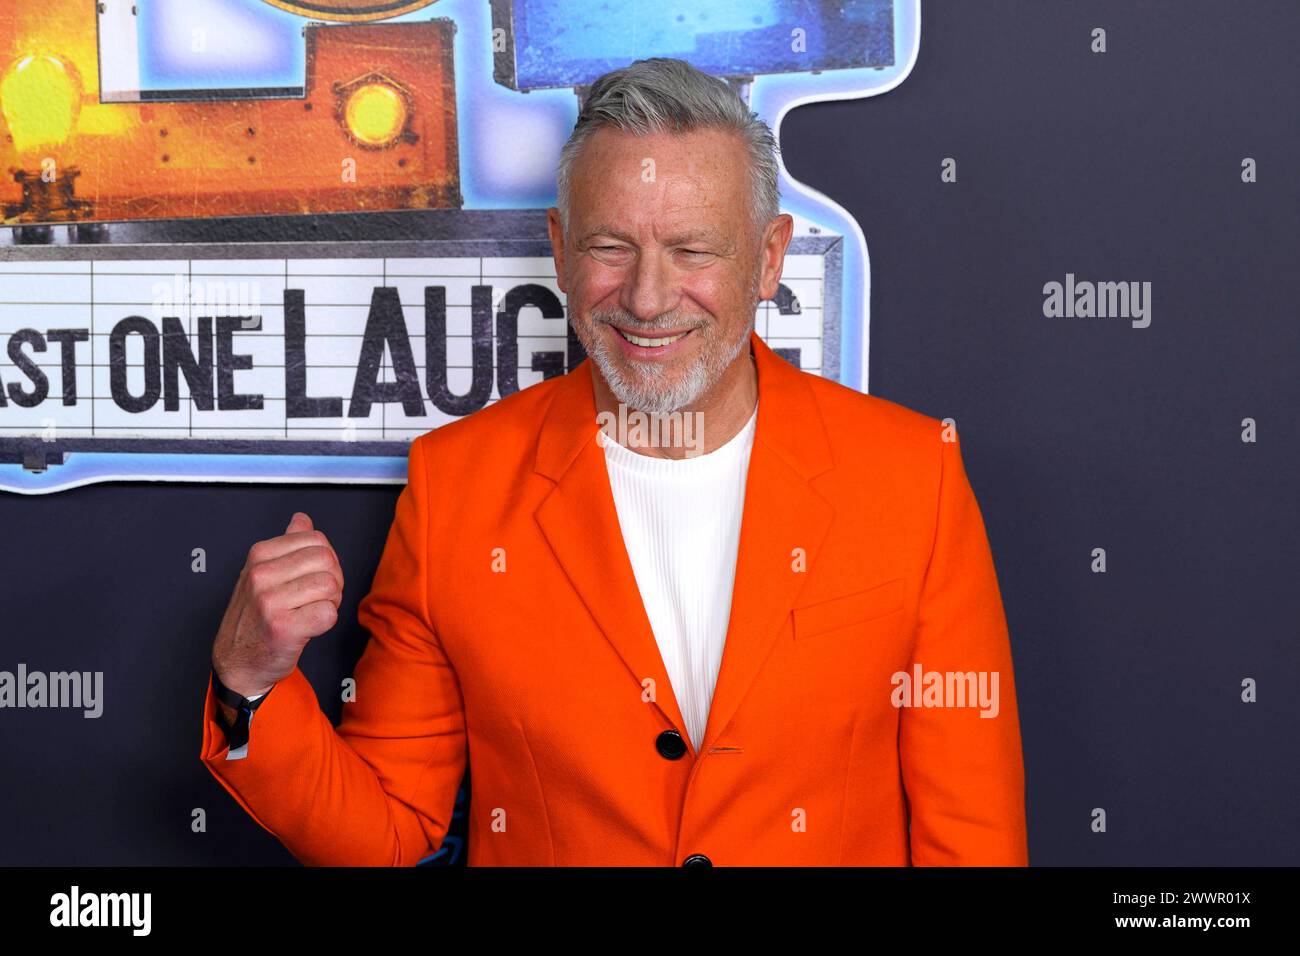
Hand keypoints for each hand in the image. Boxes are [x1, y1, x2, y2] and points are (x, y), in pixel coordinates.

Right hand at [211, 512, 343, 717]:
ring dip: (331, 601)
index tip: (313, 578)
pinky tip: (308, 627)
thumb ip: (286, 545)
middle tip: (315, 598)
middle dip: (333, 580)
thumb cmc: (255, 618)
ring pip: (330, 585)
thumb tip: (302, 519)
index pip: (317, 540)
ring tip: (311, 612)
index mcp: (260, 555)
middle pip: (327, 560)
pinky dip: (326, 621)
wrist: (238, 662)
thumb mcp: (263, 574)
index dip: (326, 560)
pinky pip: (328, 613)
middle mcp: (261, 574)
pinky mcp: (282, 628)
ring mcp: (270, 601)